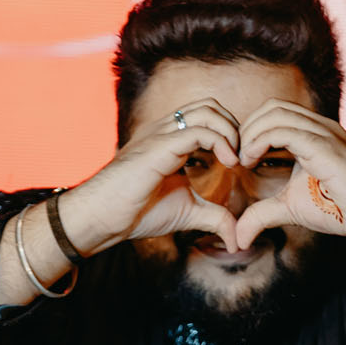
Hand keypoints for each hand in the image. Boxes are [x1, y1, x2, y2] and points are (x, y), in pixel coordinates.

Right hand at [59, 98, 243, 254]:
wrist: (104, 216)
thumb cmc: (136, 212)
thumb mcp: (187, 214)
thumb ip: (214, 218)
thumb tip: (236, 238)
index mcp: (171, 139)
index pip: (209, 117)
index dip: (230, 134)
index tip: (240, 163)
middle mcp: (166, 130)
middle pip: (211, 106)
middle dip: (234, 128)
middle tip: (241, 158)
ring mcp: (162, 134)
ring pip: (207, 111)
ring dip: (230, 132)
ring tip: (236, 160)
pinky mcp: (159, 146)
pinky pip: (198, 131)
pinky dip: (220, 142)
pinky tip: (228, 163)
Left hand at [233, 101, 345, 252]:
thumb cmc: (341, 209)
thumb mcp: (291, 209)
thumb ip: (263, 215)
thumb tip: (239, 238)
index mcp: (314, 133)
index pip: (274, 114)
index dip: (251, 131)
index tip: (238, 159)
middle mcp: (320, 126)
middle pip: (272, 107)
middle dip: (246, 129)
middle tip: (235, 158)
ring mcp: (325, 132)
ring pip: (276, 114)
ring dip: (250, 134)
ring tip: (242, 160)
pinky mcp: (326, 146)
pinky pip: (286, 130)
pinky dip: (261, 141)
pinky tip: (251, 161)